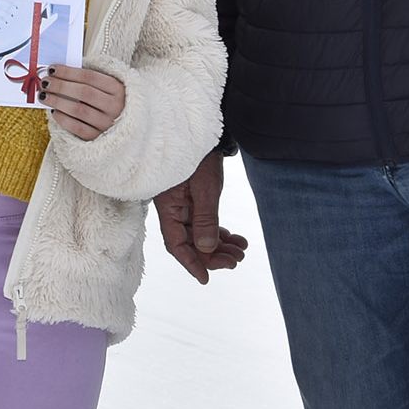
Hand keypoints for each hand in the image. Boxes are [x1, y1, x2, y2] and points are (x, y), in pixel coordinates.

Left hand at [41, 65, 125, 139]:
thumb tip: (56, 73)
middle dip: (61, 86)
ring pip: (79, 110)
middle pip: (84, 93)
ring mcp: (107, 123)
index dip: (68, 72)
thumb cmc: (105, 100)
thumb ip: (84, 79)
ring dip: (58, 101)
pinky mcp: (98, 138)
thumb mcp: (103, 86)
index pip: (90, 76)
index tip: (52, 69)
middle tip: (45, 82)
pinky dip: (63, 119)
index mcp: (117, 88)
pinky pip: (77, 128)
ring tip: (44, 96)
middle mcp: (115, 106)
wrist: (120, 125)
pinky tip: (54, 111)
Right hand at [154, 150, 248, 283]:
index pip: (176, 244)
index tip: (206, 278)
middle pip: (190, 242)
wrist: (203, 130)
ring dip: (220, 245)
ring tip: (241, 250)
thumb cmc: (199, 155)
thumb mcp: (205, 188)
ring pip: (200, 234)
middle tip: (235, 260)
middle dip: (213, 254)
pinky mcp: (194, 199)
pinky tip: (236, 238)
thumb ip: (205, 220)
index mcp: (168, 207)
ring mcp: (183, 204)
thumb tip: (207, 249)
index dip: (191, 263)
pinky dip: (220, 232)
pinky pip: (205, 222)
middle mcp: (173, 209)